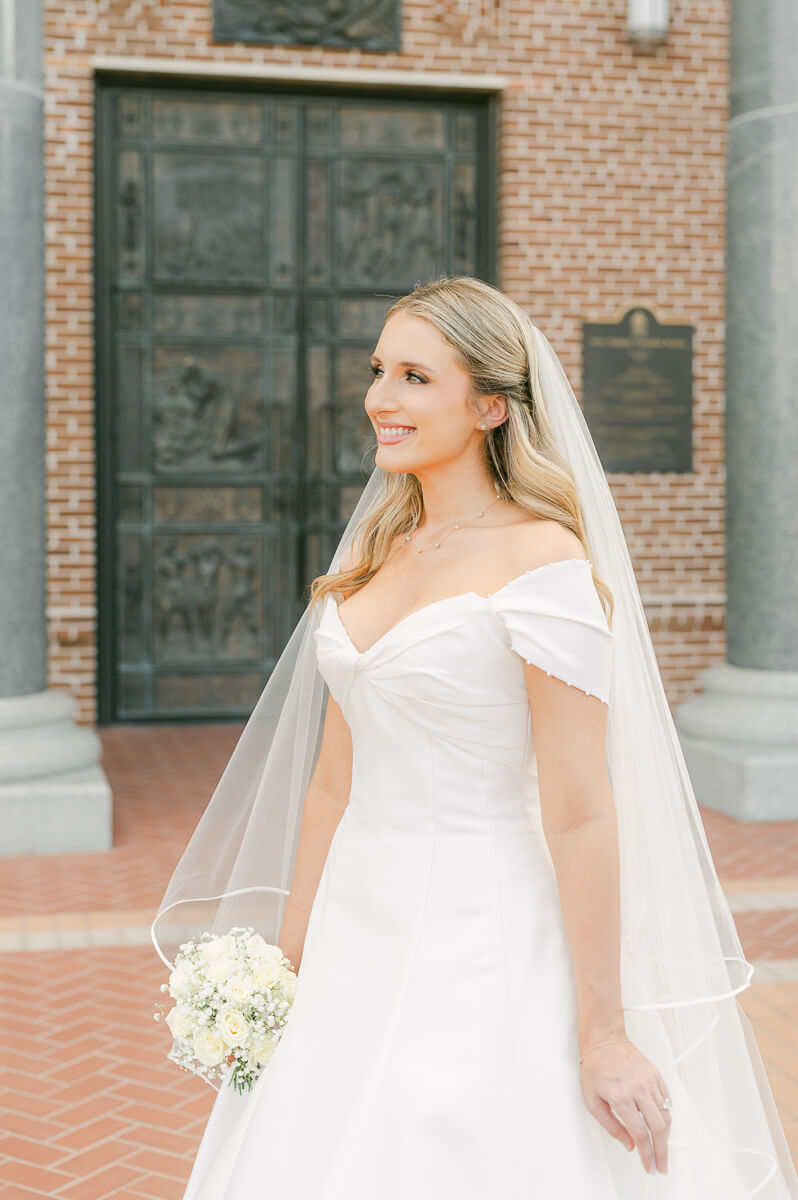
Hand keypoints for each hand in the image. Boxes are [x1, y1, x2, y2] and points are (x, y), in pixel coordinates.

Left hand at [579, 1036, 670, 1175]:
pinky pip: (667, 1100)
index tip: (649, 1166)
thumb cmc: (595, 1068)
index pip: (640, 1133)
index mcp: (621, 1097)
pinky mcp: (656, 1075)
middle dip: (662, 1152)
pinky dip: (667, 1117)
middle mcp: (638, 1090)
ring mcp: (649, 1081)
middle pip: (658, 1128)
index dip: (646, 1154)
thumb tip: (629, 1145)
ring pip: (666, 1115)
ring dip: (665, 1136)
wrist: (604, 1040)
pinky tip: (662, 1126)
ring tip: (661, 1149)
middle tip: (662, 1166)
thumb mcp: (592, 1100)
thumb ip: (611, 1126)